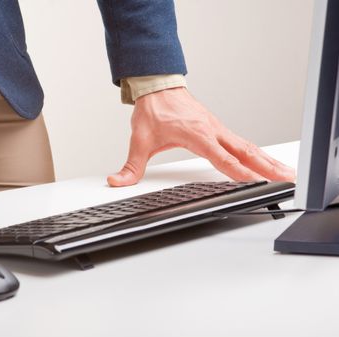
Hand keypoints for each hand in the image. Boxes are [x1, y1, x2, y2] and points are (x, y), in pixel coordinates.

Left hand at [108, 87, 295, 186]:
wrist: (158, 86)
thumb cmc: (153, 109)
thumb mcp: (140, 139)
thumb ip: (130, 165)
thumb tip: (117, 181)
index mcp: (197, 135)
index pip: (223, 158)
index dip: (239, 172)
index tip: (255, 183)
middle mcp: (212, 131)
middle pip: (246, 152)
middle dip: (267, 167)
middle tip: (287, 180)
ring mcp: (217, 128)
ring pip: (248, 146)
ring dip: (268, 161)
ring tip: (286, 174)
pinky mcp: (217, 128)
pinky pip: (242, 142)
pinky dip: (257, 153)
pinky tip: (264, 162)